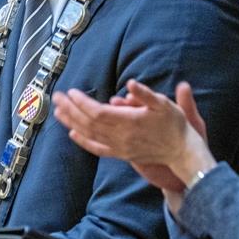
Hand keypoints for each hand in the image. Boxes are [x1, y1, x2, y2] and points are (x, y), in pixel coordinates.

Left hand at [54, 79, 213, 189]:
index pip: (97, 112)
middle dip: (70, 109)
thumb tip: (131, 83)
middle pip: (88, 123)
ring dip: (71, 122)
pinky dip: (83, 142)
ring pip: (89, 135)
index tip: (71, 92)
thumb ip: (145, 94)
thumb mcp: (164, 104)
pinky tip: (72, 134)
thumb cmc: (174, 124)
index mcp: (129, 121)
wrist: (181, 151)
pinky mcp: (121, 154)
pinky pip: (97, 149)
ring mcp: (119, 147)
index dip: (82, 102)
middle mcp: (121, 136)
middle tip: (56, 97)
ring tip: (58, 111)